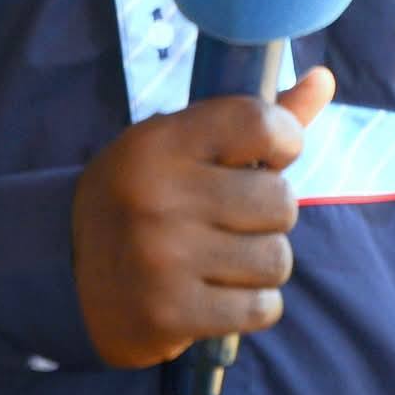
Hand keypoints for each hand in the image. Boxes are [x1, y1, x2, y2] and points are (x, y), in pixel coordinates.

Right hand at [71, 66, 335, 369]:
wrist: (69, 272)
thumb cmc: (143, 194)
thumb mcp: (180, 143)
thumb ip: (253, 118)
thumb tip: (325, 79)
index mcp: (160, 142)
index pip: (260, 121)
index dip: (284, 139)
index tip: (269, 154)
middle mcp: (160, 196)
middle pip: (280, 200)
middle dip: (270, 212)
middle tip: (236, 217)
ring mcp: (164, 259)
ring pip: (277, 259)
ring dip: (262, 262)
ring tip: (226, 256)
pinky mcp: (171, 314)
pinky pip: (263, 308)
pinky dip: (253, 304)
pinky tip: (220, 292)